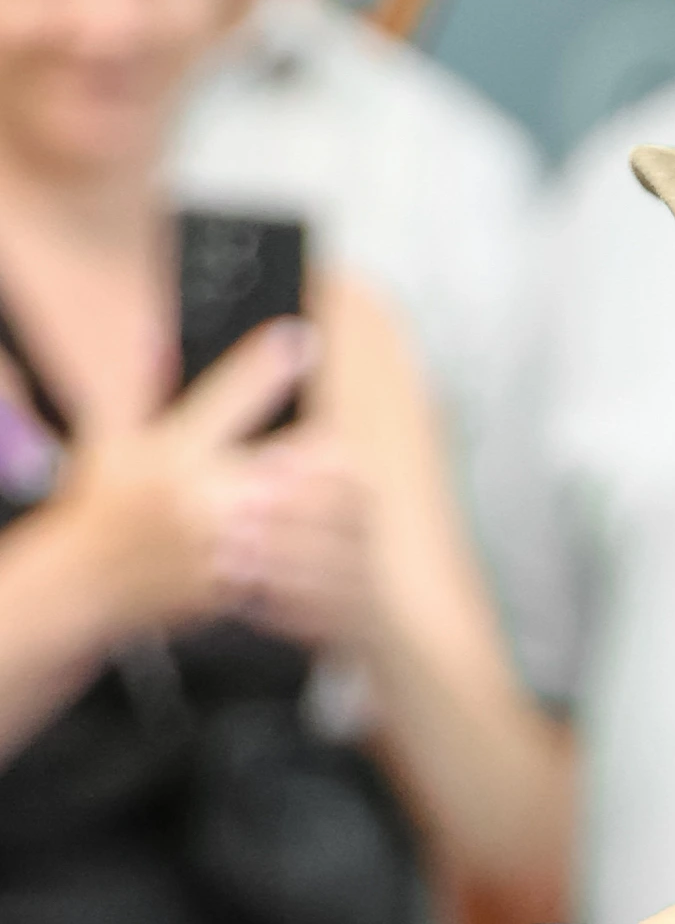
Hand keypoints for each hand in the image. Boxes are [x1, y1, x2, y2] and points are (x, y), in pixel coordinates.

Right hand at [56, 316, 360, 652]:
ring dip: (325, 505)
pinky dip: (308, 557)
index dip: (269, 364)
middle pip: (291, 459)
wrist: (83, 583)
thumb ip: (143, 391)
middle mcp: (198, 493)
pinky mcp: (232, 586)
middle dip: (322, 451)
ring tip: (342, 498)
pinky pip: (289, 571)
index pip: (230, 396)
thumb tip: (156, 337)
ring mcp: (219, 544)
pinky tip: (320, 548)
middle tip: (343, 446)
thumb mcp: (110, 439)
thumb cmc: (96, 507)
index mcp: (171, 449)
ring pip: (301, 517)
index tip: (300, 339)